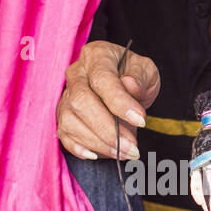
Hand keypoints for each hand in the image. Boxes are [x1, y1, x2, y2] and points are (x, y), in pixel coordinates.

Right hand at [57, 41, 160, 159]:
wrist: (124, 83)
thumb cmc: (134, 75)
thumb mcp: (146, 70)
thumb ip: (140, 76)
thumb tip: (129, 85)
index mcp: (97, 56)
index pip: (102, 79)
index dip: (120, 102)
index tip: (141, 120)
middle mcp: (76, 74)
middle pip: (81, 102)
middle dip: (108, 130)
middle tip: (133, 147)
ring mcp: (66, 96)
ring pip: (71, 121)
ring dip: (99, 143)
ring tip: (125, 153)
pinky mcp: (63, 117)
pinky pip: (64, 135)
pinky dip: (79, 148)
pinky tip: (98, 155)